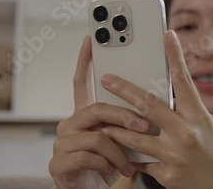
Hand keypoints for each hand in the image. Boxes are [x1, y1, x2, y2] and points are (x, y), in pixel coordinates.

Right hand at [48, 36, 150, 187]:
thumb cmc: (109, 163)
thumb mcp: (120, 139)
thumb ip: (126, 120)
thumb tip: (154, 100)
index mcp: (84, 116)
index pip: (81, 83)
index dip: (85, 61)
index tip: (91, 40)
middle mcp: (69, 124)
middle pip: (96, 109)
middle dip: (124, 116)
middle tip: (145, 125)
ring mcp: (61, 143)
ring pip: (97, 136)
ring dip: (119, 151)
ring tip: (130, 164)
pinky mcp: (58, 163)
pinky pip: (88, 156)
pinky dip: (108, 165)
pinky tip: (115, 172)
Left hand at [99, 31, 212, 188]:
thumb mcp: (210, 126)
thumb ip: (188, 112)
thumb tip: (169, 96)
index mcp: (199, 117)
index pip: (184, 80)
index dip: (175, 55)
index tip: (167, 35)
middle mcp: (187, 133)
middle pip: (149, 105)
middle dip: (124, 90)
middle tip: (107, 79)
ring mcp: (175, 155)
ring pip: (135, 136)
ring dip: (115, 128)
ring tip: (101, 122)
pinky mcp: (167, 174)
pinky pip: (141, 162)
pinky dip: (129, 157)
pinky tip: (118, 155)